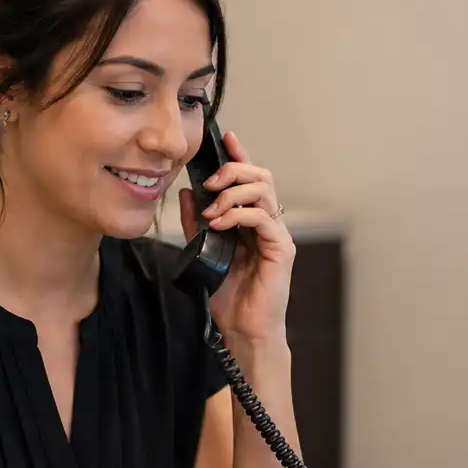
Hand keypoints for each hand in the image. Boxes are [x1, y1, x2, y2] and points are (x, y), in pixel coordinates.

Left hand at [178, 129, 293, 345]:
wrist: (242, 329)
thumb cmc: (227, 293)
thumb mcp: (203, 250)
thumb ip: (196, 222)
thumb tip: (185, 193)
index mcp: (251, 219)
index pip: (249, 178)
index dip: (239, 155)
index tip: (225, 138)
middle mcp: (268, 221)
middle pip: (260, 176)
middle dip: (233, 171)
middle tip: (209, 183)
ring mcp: (277, 233)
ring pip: (263, 191)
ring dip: (233, 193)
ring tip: (212, 210)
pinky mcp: (281, 248)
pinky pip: (263, 218)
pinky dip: (238, 215)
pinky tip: (219, 224)